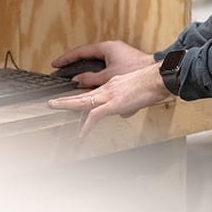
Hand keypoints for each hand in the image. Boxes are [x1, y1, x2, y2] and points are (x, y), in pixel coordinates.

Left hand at [47, 64, 170, 137]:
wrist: (158, 78)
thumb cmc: (152, 84)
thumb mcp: (136, 94)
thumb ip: (127, 103)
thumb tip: (124, 112)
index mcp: (113, 85)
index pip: (92, 91)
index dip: (80, 96)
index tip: (72, 99)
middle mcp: (108, 88)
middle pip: (82, 95)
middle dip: (66, 99)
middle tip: (53, 102)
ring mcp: (110, 95)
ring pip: (83, 101)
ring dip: (67, 105)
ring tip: (55, 107)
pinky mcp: (114, 104)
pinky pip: (95, 115)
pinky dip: (87, 125)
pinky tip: (82, 133)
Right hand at [51, 40, 155, 88]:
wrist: (157, 74)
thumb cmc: (137, 70)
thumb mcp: (108, 77)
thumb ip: (91, 79)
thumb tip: (77, 81)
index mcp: (106, 48)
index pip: (80, 51)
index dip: (66, 58)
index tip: (55, 63)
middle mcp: (112, 49)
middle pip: (88, 56)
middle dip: (75, 64)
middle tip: (63, 70)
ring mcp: (118, 55)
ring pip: (97, 63)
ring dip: (89, 72)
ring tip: (78, 79)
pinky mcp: (124, 63)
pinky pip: (106, 68)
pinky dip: (99, 76)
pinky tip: (98, 85)